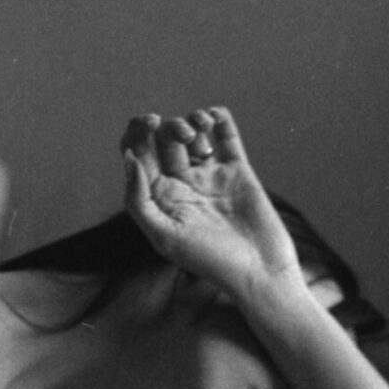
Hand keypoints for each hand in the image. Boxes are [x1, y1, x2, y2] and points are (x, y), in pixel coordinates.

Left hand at [121, 107, 302, 297]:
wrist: (260, 271)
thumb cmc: (210, 262)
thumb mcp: (165, 236)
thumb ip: (139, 199)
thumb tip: (129, 158)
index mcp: (159, 199)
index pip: (138, 155)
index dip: (138, 132)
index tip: (151, 123)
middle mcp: (182, 185)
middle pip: (164, 141)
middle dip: (170, 127)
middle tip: (185, 135)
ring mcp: (210, 177)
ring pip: (193, 135)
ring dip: (193, 120)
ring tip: (201, 129)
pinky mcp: (238, 172)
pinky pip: (226, 137)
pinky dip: (219, 119)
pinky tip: (215, 117)